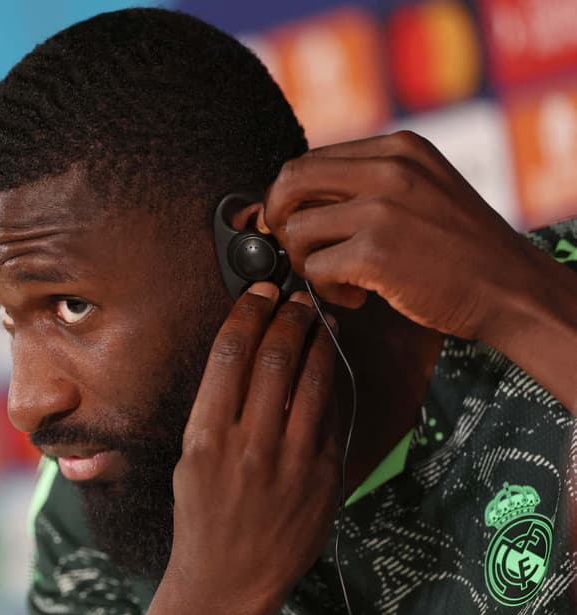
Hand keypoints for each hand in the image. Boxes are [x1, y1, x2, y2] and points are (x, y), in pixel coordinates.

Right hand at [148, 283, 340, 614]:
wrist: (229, 577)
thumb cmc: (202, 514)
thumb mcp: (189, 456)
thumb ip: (217, 407)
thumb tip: (246, 353)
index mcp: (206, 436)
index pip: (230, 354)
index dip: (249, 312)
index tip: (260, 292)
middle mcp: (249, 445)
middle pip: (275, 357)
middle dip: (289, 316)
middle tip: (296, 296)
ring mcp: (292, 462)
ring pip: (313, 380)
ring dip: (320, 340)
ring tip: (322, 319)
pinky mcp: (325, 477)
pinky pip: (334, 414)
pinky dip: (334, 381)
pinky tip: (332, 363)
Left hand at [263, 130, 536, 342]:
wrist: (510, 288)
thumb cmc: (460, 247)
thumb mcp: (421, 189)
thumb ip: (367, 184)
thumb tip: (293, 199)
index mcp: (397, 147)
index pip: (311, 160)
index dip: (290, 197)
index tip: (295, 224)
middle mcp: (388, 168)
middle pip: (289, 182)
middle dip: (276, 219)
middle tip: (295, 248)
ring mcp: (382, 209)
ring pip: (295, 230)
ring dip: (306, 262)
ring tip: (342, 278)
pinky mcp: (376, 252)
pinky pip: (314, 268)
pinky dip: (326, 289)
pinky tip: (357, 296)